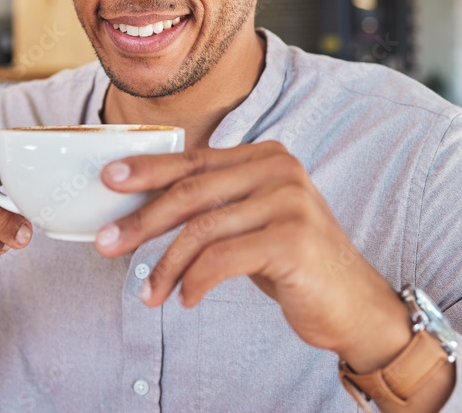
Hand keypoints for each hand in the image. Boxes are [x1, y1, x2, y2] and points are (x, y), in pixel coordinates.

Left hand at [95, 141, 411, 372]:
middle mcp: (279, 170)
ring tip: (149, 293)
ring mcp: (289, 202)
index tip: (108, 181)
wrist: (354, 304)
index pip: (193, 162)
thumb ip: (213, 205)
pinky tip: (187, 299)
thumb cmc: (292, 263)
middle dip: (141, 220)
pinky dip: (195, 281)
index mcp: (266, 157)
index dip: (147, 170)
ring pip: (201, 229)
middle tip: (107, 244)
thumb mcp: (250, 223)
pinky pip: (222, 259)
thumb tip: (143, 208)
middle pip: (191, 192)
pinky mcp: (292, 240)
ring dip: (166, 265)